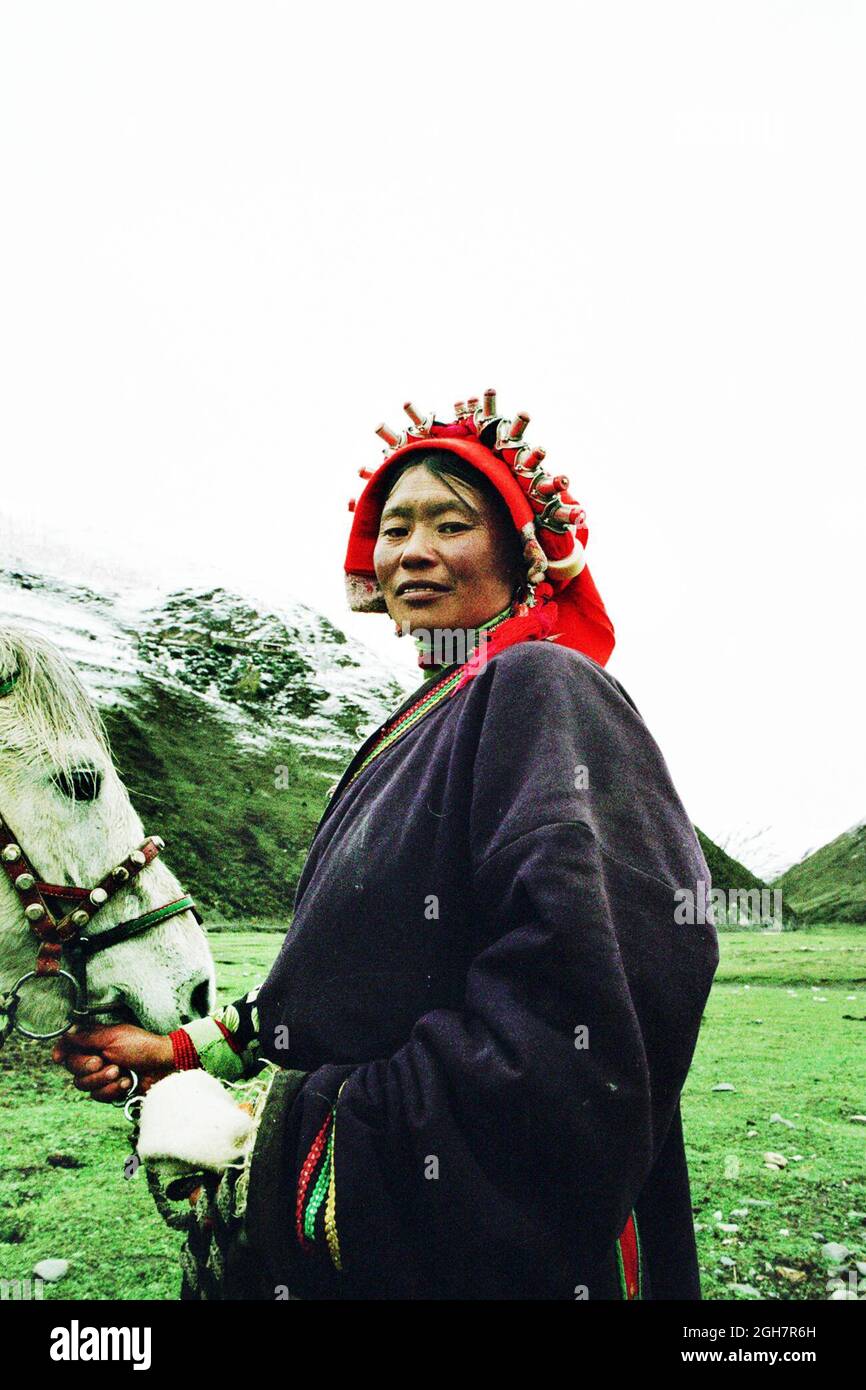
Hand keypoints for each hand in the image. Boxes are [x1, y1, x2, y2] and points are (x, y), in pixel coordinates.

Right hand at [51, 1023, 175, 1101]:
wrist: (162, 1066)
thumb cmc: (142, 1046)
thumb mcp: (113, 1037)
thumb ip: (87, 1037)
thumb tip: (67, 1032)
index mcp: (95, 1041)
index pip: (69, 1046)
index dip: (61, 1051)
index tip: (58, 1057)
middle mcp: (96, 1057)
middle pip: (73, 1069)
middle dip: (88, 1068)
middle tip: (104, 1062)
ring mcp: (102, 1075)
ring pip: (83, 1085)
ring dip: (103, 1080)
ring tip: (121, 1072)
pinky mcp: (110, 1090)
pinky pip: (98, 1096)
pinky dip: (112, 1090)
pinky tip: (126, 1083)